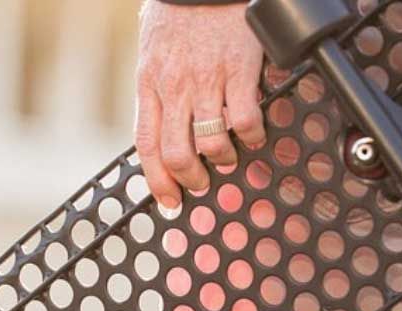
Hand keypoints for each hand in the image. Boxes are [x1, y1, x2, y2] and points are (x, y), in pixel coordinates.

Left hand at [135, 0, 265, 209]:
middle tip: (201, 184)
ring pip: (211, 143)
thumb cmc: (178, 14)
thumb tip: (160, 125)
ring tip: (228, 158)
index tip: (168, 201)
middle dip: (190, 179)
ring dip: (223, 159)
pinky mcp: (238, 71)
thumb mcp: (151, 52)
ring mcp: (207, 80)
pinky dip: (252, 135)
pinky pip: (245, 120)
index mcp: (149, 84)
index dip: (157, 181)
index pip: (147, 145)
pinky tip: (254, 134)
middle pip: (177, 154)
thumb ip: (155, 88)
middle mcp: (175, 87)